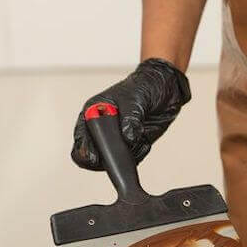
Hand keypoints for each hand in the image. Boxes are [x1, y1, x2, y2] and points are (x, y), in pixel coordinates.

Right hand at [71, 58, 190, 169]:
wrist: (165, 88)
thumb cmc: (144, 85)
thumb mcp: (136, 99)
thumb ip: (131, 118)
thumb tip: (128, 137)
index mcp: (93, 112)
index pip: (81, 137)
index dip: (85, 150)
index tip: (94, 158)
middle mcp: (102, 128)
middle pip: (91, 155)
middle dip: (104, 159)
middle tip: (118, 157)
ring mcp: (117, 138)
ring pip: (112, 160)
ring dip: (125, 156)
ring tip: (139, 140)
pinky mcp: (133, 145)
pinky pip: (132, 159)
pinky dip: (139, 154)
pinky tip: (145, 141)